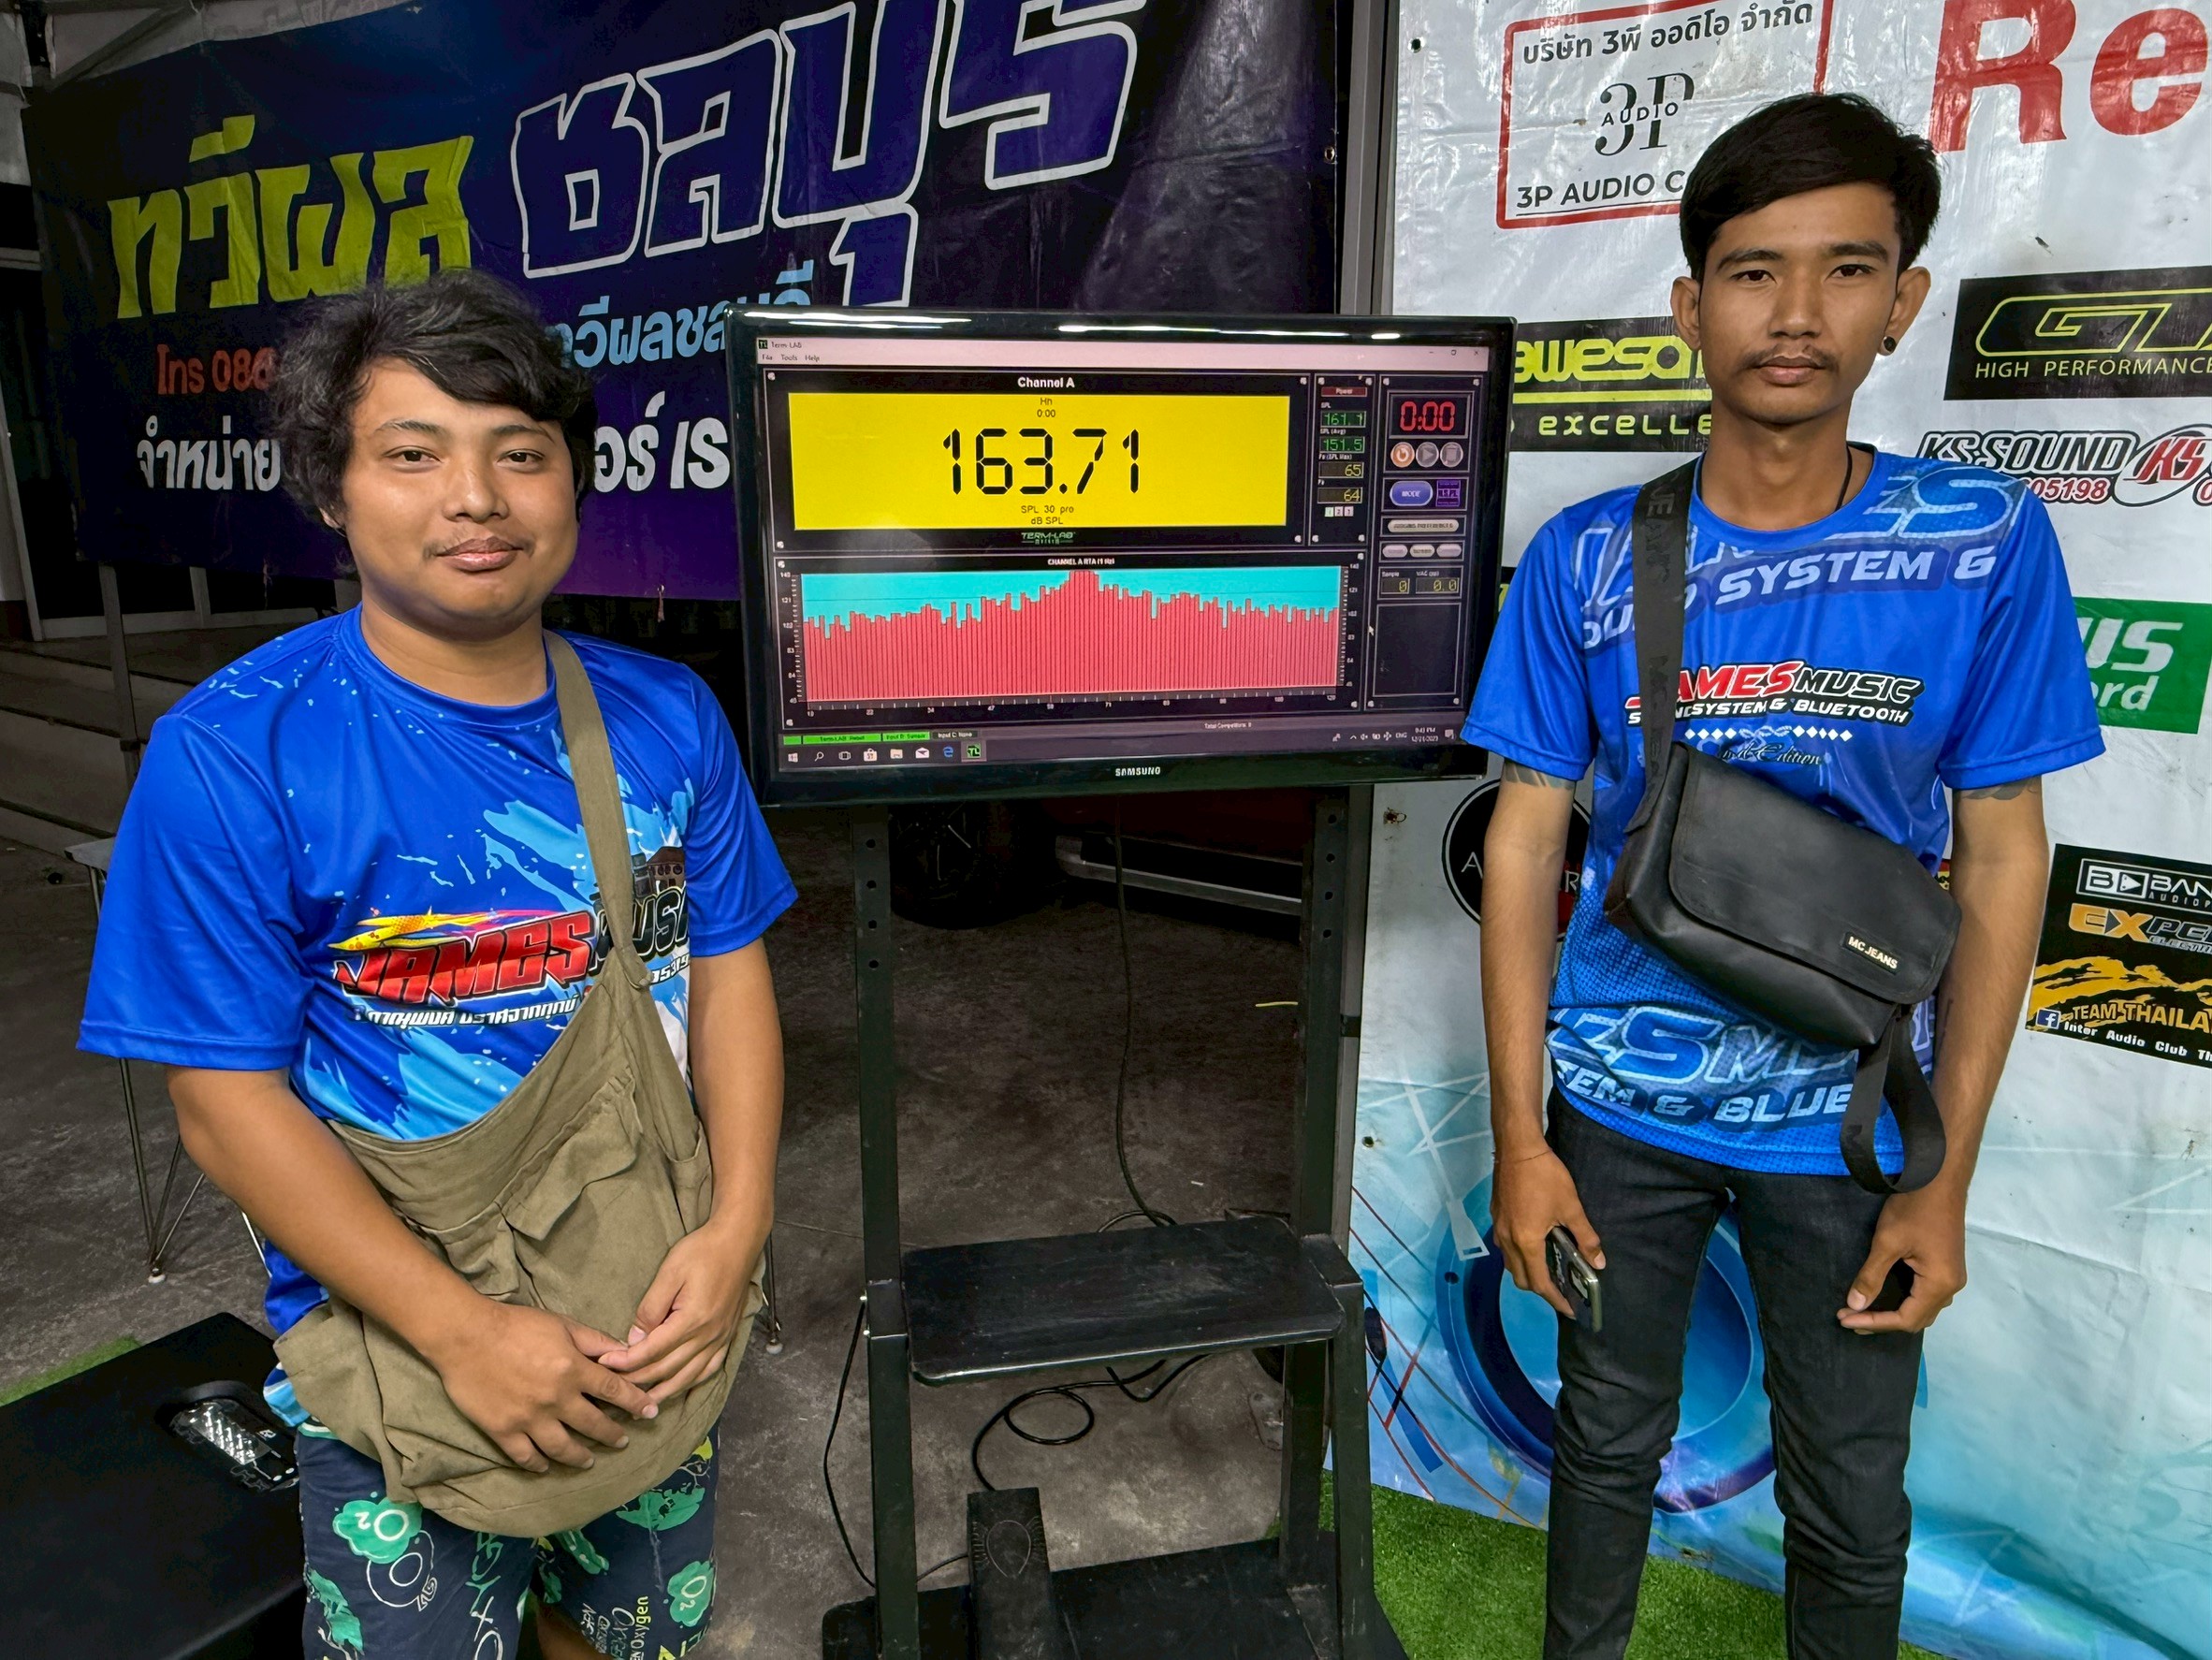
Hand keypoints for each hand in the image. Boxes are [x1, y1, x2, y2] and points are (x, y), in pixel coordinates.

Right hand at [426, 1300, 659, 1472]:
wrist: (466, 1336)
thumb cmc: (516, 1325)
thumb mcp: (562, 1324)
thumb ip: (594, 1342)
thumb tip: (624, 1353)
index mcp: (573, 1370)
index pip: (614, 1391)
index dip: (635, 1403)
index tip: (650, 1412)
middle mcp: (556, 1399)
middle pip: (593, 1425)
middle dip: (612, 1434)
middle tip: (621, 1441)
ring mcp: (530, 1419)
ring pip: (563, 1448)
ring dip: (580, 1457)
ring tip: (588, 1460)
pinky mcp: (504, 1431)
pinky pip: (527, 1456)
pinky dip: (539, 1465)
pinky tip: (546, 1466)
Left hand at [601, 1214, 764, 1403]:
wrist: (738, 1241)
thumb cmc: (702, 1251)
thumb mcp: (669, 1272)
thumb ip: (651, 1308)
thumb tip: (635, 1338)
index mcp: (693, 1320)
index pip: (652, 1351)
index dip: (625, 1361)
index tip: (603, 1365)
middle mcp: (709, 1335)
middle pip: (667, 1369)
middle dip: (638, 1380)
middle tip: (614, 1386)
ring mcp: (721, 1338)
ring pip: (688, 1376)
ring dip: (664, 1392)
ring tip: (642, 1403)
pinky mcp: (727, 1336)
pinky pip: (709, 1369)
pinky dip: (691, 1382)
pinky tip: (678, 1386)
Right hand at [1491, 1146, 1603, 1318]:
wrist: (1517, 1148)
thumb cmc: (1546, 1177)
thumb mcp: (1571, 1207)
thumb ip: (1585, 1237)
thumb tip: (1598, 1262)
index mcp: (1526, 1242)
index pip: (1539, 1283)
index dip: (1555, 1299)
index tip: (1569, 1309)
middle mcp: (1507, 1241)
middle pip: (1520, 1278)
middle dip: (1540, 1289)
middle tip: (1561, 1288)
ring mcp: (1499, 1228)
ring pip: (1510, 1263)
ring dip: (1528, 1272)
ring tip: (1549, 1268)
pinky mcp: (1497, 1217)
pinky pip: (1506, 1247)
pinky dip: (1519, 1255)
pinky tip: (1534, 1243)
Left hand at [1839, 1182, 1966, 1334]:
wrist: (1940, 1178)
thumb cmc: (1913, 1208)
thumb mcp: (1887, 1242)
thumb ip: (1871, 1276)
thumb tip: (1855, 1305)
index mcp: (1940, 1284)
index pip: (1905, 1319)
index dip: (1874, 1323)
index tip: (1845, 1319)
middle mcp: (1951, 1286)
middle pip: (1917, 1319)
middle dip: (1882, 1322)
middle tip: (1849, 1319)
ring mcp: (1952, 1276)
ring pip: (1924, 1309)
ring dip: (1894, 1314)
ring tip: (1863, 1313)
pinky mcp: (1948, 1266)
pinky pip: (1928, 1296)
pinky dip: (1906, 1301)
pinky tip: (1886, 1297)